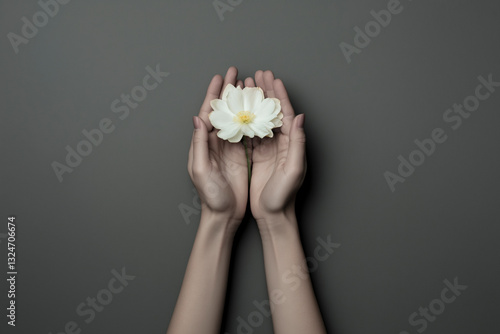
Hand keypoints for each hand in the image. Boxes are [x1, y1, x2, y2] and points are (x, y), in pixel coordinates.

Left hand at [188, 67, 247, 224]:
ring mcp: (230, 147)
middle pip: (224, 110)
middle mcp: (216, 142)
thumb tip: (199, 118)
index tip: (221, 76)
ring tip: (249, 85)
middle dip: (229, 91)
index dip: (214, 93)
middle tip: (237, 72)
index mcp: (204, 142)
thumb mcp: (200, 169)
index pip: (209, 112)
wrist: (224, 214)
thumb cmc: (210, 195)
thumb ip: (199, 143)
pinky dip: (252, 118)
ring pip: (236, 118)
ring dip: (242, 101)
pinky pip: (247, 132)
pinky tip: (258, 108)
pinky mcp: (242, 155)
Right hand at [245, 70, 306, 224]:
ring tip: (246, 86)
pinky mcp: (258, 157)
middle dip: (266, 92)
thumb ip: (298, 143)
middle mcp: (281, 143)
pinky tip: (239, 110)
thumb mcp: (293, 169)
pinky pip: (251, 133)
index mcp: (292, 144)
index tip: (272, 78)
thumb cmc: (283, 196)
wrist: (273, 216)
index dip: (279, 95)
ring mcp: (269, 149)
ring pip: (260, 120)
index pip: (286, 114)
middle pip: (272, 112)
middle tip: (258, 74)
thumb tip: (299, 117)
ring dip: (254, 103)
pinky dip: (245, 119)